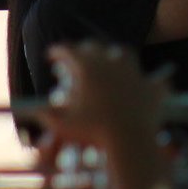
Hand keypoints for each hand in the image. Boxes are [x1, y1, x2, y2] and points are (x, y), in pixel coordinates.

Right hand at [35, 42, 167, 149]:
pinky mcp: (152, 86)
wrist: (130, 140)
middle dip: (82, 51)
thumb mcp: (63, 125)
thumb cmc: (93, 132)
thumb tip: (35, 111)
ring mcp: (134, 72)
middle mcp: (111, 62)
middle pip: (94, 47)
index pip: (67, 49)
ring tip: (111, 61)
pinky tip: (145, 84)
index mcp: (87, 66)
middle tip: (76, 59)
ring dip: (114, 56)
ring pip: (123, 54)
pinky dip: (146, 82)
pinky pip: (150, 78)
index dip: (57, 51)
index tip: (52, 55)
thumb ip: (47, 115)